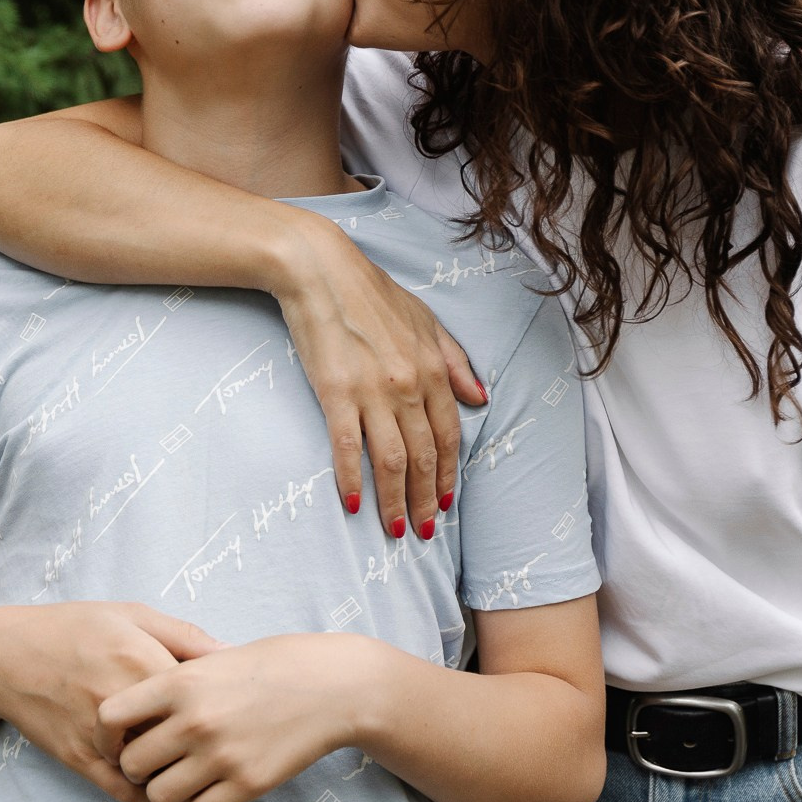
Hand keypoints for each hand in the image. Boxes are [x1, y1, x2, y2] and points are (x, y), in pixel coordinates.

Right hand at [0, 602, 225, 801]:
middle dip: (206, 743)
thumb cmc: (74, 627)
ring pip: (154, 768)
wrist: (5, 655)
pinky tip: (169, 795)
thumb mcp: (132, 614)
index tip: (237, 709)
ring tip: (205, 774)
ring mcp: (97, 734)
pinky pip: (122, 790)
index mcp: (140, 659)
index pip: (200, 695)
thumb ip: (185, 635)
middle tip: (230, 746)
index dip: (223, 705)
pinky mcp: (77, 758)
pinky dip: (150, 798)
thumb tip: (232, 653)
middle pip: (180, 736)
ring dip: (181, 774)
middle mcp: (121, 700)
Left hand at [98, 633, 377, 801]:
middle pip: (132, 764)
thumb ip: (174, 678)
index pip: (111, 716)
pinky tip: (212, 785)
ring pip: (159, 796)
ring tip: (183, 775)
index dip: (107, 733)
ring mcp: (221, 756)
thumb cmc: (274, 663)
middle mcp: (195, 721)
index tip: (118, 738)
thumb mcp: (216, 655)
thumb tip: (134, 702)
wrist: (331, 685)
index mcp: (181, 681)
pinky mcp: (247, 784)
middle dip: (137, 766)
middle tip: (156, 759)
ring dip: (166, 789)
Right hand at [274, 215, 484, 539]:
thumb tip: (480, 398)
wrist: (321, 269)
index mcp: (433, 368)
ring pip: (391, 460)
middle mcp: (408, 385)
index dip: (447, 474)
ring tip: (396, 531)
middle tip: (425, 531)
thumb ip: (455, 362)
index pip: (448, 435)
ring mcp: (372, 391)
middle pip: (423, 456)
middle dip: (425, 499)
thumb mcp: (426, 321)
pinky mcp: (335, 393)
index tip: (445, 503)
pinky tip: (354, 504)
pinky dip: (353, 479)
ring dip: (395, 501)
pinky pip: (348, 447)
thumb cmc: (371, 293)